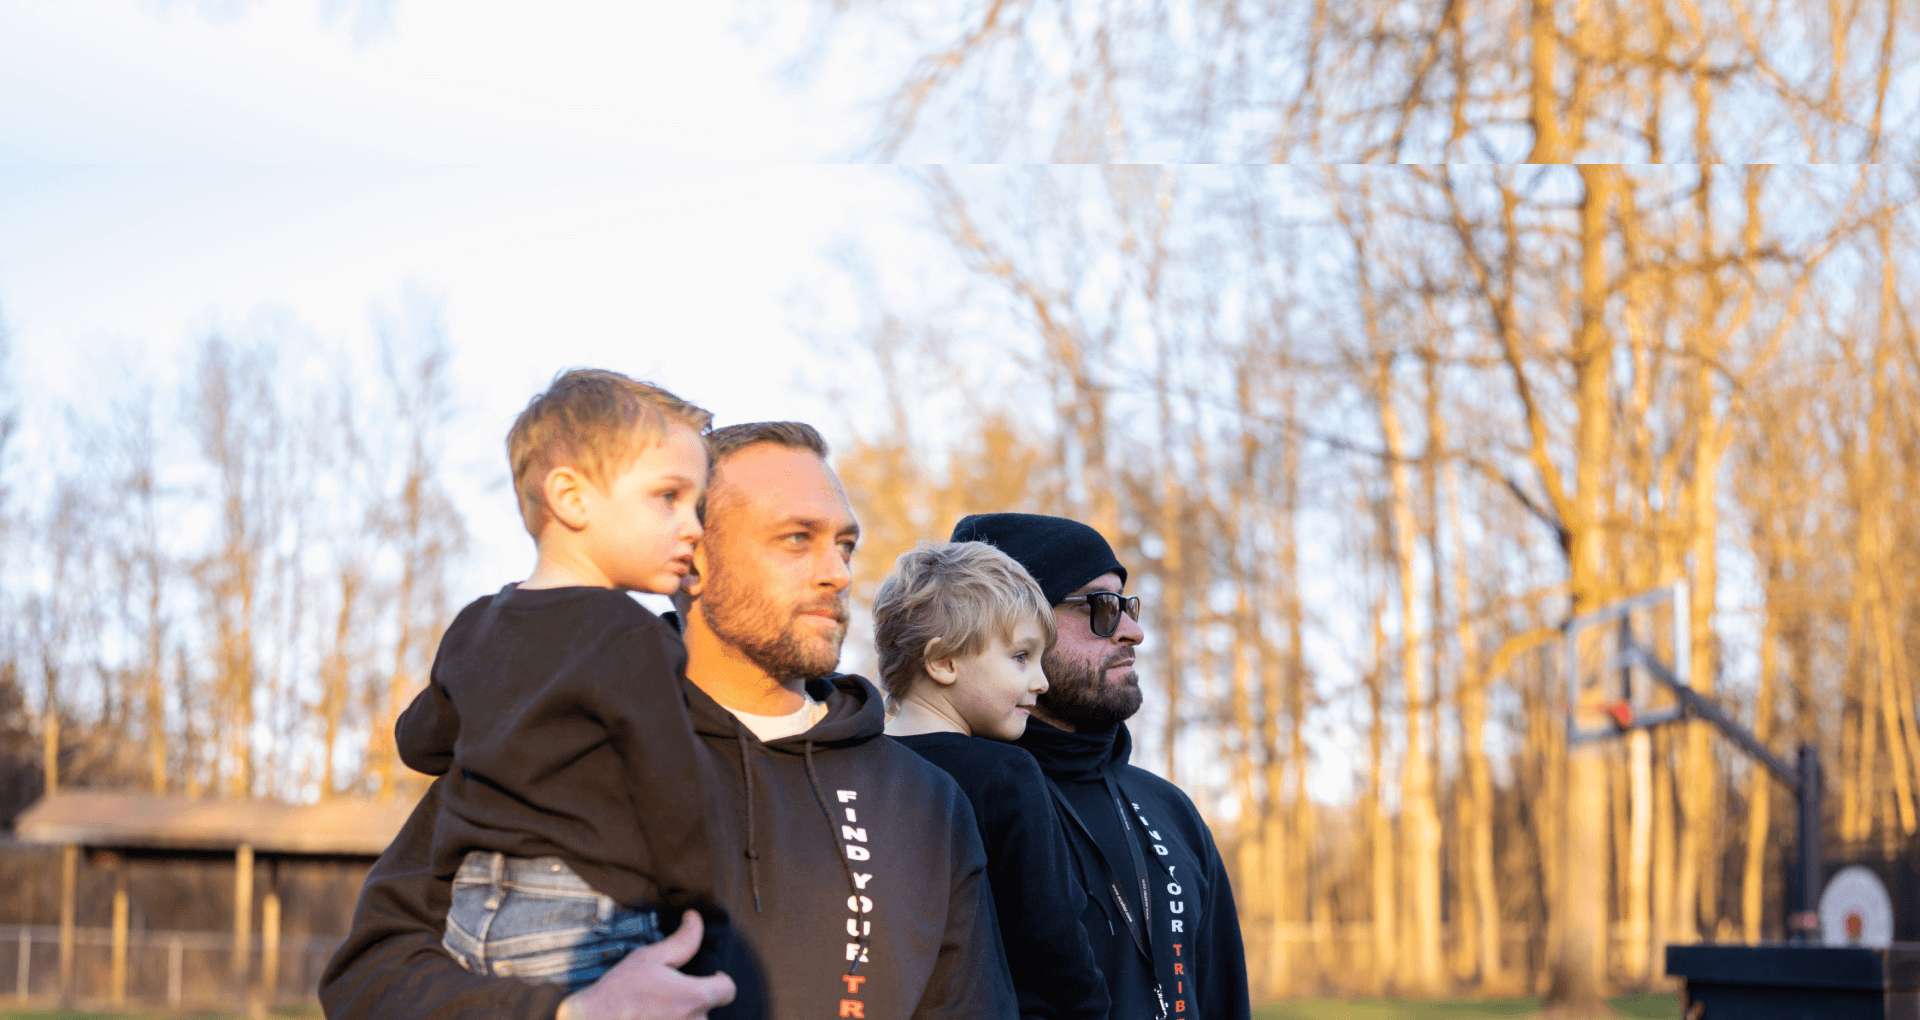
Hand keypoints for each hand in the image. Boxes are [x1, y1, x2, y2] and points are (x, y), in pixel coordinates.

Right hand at [555, 911, 735, 1019]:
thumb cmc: (621, 991)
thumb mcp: (650, 958)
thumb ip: (682, 940)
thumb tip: (696, 918)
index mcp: (695, 997)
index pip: (728, 990)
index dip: (720, 980)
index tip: (706, 977)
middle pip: (710, 1009)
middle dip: (695, 1000)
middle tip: (669, 994)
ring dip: (682, 1015)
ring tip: (658, 1009)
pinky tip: (652, 1017)